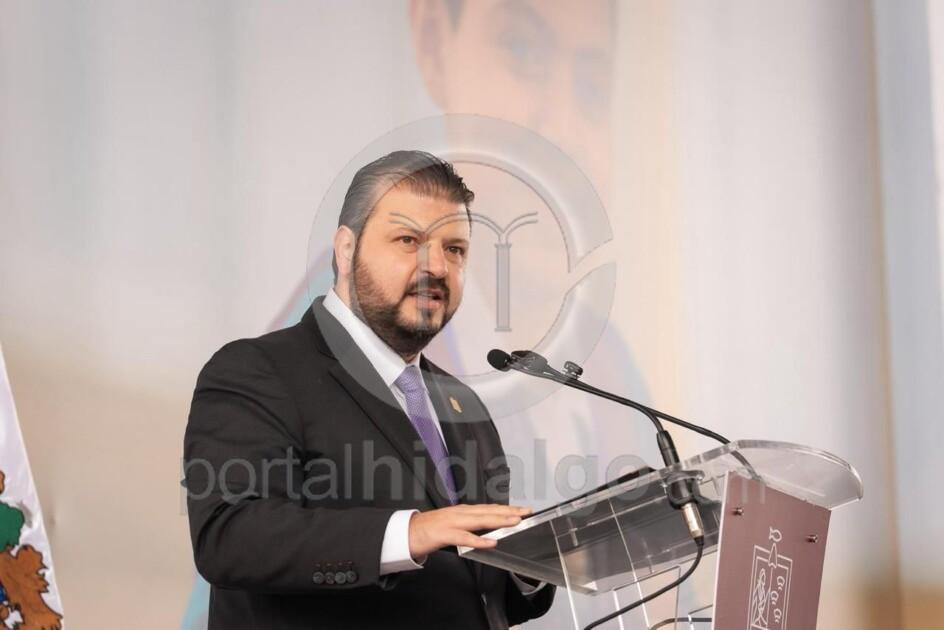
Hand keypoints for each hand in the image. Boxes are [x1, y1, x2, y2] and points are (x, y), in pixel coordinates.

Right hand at [408, 503, 531, 559]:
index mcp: (463, 511)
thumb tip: (487, 532)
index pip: (490, 508)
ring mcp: (452, 522)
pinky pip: (464, 537)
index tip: (524, 510)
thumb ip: (469, 526)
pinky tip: (491, 542)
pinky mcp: (444, 534)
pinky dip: (479, 540)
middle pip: (489, 511)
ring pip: (480, 520)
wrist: (406, 532)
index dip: (507, 509)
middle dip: (509, 512)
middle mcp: (460, 513)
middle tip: (527, 512)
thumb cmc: (430, 530)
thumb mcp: (453, 525)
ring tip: (514, 522)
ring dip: (498, 520)